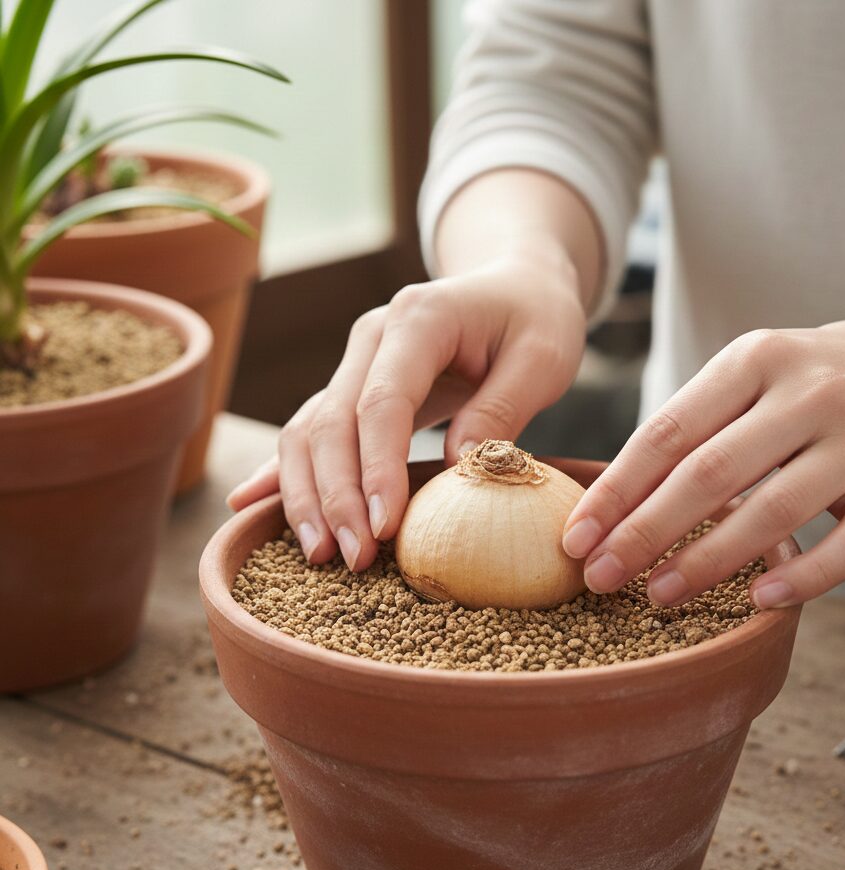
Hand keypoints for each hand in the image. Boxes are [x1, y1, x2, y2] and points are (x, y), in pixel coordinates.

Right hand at [227, 246, 586, 568]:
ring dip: (306, 494)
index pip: (382, 402)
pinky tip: (251, 505)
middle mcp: (373, 337)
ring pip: (307, 429)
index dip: (377, 469)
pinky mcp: (353, 386)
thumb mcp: (544, 359)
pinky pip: (310, 429)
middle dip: (336, 496)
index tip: (385, 528)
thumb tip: (455, 468)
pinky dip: (285, 471)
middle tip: (353, 560)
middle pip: (332, 421)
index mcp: (419, 320)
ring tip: (319, 555)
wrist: (516, 284)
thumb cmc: (537, 321)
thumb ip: (502, 410)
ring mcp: (355, 361)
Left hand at [562, 308, 844, 608]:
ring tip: (658, 596)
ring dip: (708, 561)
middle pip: (711, 473)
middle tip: (600, 578)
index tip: (576, 538)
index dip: (616, 492)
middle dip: (644, 533)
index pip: (668, 433)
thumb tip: (611, 504)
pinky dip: (802, 578)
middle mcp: (811, 394)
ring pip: (775, 511)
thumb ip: (692, 428)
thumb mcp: (752, 376)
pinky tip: (757, 602)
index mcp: (756, 359)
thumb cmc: (813, 383)